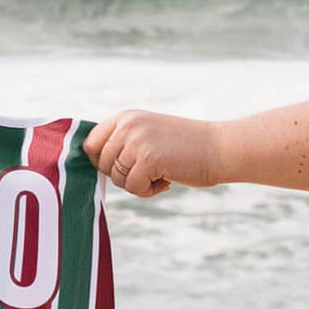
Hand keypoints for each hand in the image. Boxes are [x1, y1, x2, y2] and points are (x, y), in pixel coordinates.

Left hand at [83, 108, 222, 197]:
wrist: (218, 148)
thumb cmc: (184, 148)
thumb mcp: (148, 135)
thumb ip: (122, 144)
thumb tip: (93, 164)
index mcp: (126, 117)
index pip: (90, 143)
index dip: (100, 162)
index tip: (121, 168)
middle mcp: (128, 125)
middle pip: (101, 165)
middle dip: (122, 176)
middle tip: (148, 172)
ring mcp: (137, 140)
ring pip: (116, 178)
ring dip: (137, 185)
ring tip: (160, 174)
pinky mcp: (148, 158)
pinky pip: (133, 188)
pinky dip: (149, 191)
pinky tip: (166, 180)